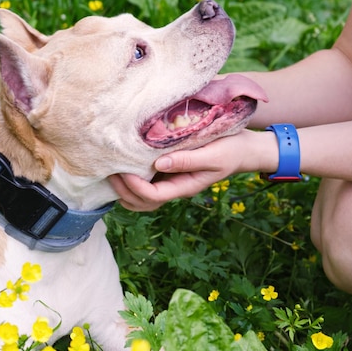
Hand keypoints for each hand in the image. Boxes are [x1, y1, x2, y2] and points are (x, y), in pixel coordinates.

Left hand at [109, 130, 272, 210]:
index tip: (123, 171)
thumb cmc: (230, 149)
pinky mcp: (168, 171)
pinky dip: (131, 181)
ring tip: (111, 172)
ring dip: (124, 189)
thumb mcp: (212, 155)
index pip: (153, 196)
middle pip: (143, 202)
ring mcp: (171, 181)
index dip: (135, 187)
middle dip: (124, 191)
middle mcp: (175, 187)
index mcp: (184, 186)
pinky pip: (146, 184)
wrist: (242, 148)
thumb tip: (158, 163)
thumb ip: (187, 160)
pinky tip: (122, 167)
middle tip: (109, 173)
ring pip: (142, 197)